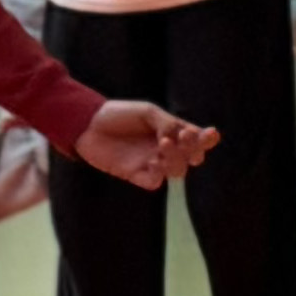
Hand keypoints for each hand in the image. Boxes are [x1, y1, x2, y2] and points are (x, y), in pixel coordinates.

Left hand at [78, 97, 220, 188]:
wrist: (86, 123)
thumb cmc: (118, 114)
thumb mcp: (147, 112)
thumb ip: (167, 123)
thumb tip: (180, 136)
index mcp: (172, 133)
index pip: (198, 140)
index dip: (207, 140)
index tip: (208, 133)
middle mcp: (165, 150)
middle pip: (191, 158)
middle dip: (193, 149)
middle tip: (184, 136)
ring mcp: (150, 163)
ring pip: (176, 171)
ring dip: (175, 159)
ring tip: (162, 144)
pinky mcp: (133, 174)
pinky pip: (154, 182)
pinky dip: (158, 175)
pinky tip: (152, 161)